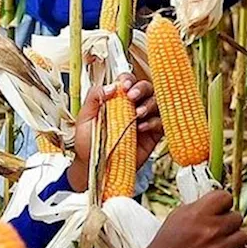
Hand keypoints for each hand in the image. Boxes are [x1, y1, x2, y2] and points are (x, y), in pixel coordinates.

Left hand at [67, 74, 162, 191]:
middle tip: (132, 97)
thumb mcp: (85, 117)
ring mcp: (144, 120)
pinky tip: (142, 128)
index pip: (127, 81)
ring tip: (137, 114)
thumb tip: (110, 86)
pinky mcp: (152, 135)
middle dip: (141, 89)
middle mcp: (132, 106)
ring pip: (157, 103)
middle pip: (146, 88)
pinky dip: (154, 123)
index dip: (128, 81)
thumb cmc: (88, 142)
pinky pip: (162, 123)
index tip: (123, 88)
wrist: (94, 167)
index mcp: (116, 99)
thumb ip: (94, 98)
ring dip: (149, 105)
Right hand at [122, 190, 246, 247]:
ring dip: (235, 239)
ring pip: (243, 235)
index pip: (225, 196)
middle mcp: (210, 229)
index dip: (224, 203)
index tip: (221, 210)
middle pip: (237, 217)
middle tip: (219, 230)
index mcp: (197, 213)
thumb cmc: (166, 244)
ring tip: (224, 244)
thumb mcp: (177, 216)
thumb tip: (217, 203)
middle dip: (229, 223)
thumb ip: (198, 207)